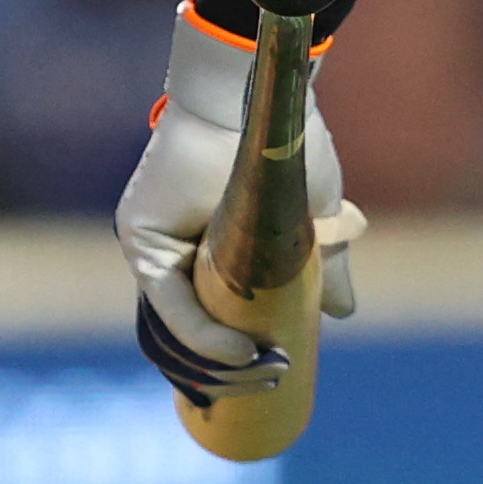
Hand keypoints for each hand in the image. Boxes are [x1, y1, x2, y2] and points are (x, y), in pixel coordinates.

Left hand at [115, 2, 366, 402]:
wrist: (261, 97)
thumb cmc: (285, 144)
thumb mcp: (314, 216)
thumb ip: (325, 261)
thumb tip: (342, 311)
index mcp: (204, 244)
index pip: (207, 315)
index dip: (234, 355)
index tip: (277, 374)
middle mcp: (170, 247)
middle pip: (184, 330)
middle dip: (224, 372)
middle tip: (270, 386)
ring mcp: (151, 243)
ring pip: (172, 325)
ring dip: (214, 363)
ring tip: (263, 372)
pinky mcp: (140, 237)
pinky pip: (167, 301)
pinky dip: (202, 334)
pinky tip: (241, 350)